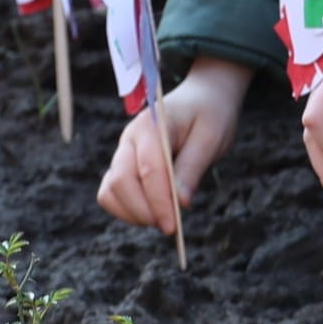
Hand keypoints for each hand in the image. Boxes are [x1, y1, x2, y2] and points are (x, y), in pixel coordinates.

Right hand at [97, 57, 252, 232]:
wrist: (204, 97)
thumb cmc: (211, 114)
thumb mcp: (212, 137)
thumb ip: (192, 167)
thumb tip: (179, 203)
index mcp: (152, 123)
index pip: (148, 168)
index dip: (159, 200)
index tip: (173, 225)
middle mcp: (130, 137)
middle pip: (121, 181)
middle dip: (143, 210)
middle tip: (169, 226)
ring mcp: (123, 151)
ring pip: (110, 191)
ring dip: (132, 212)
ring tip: (162, 218)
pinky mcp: (123, 164)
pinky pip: (111, 193)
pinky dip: (125, 209)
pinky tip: (151, 212)